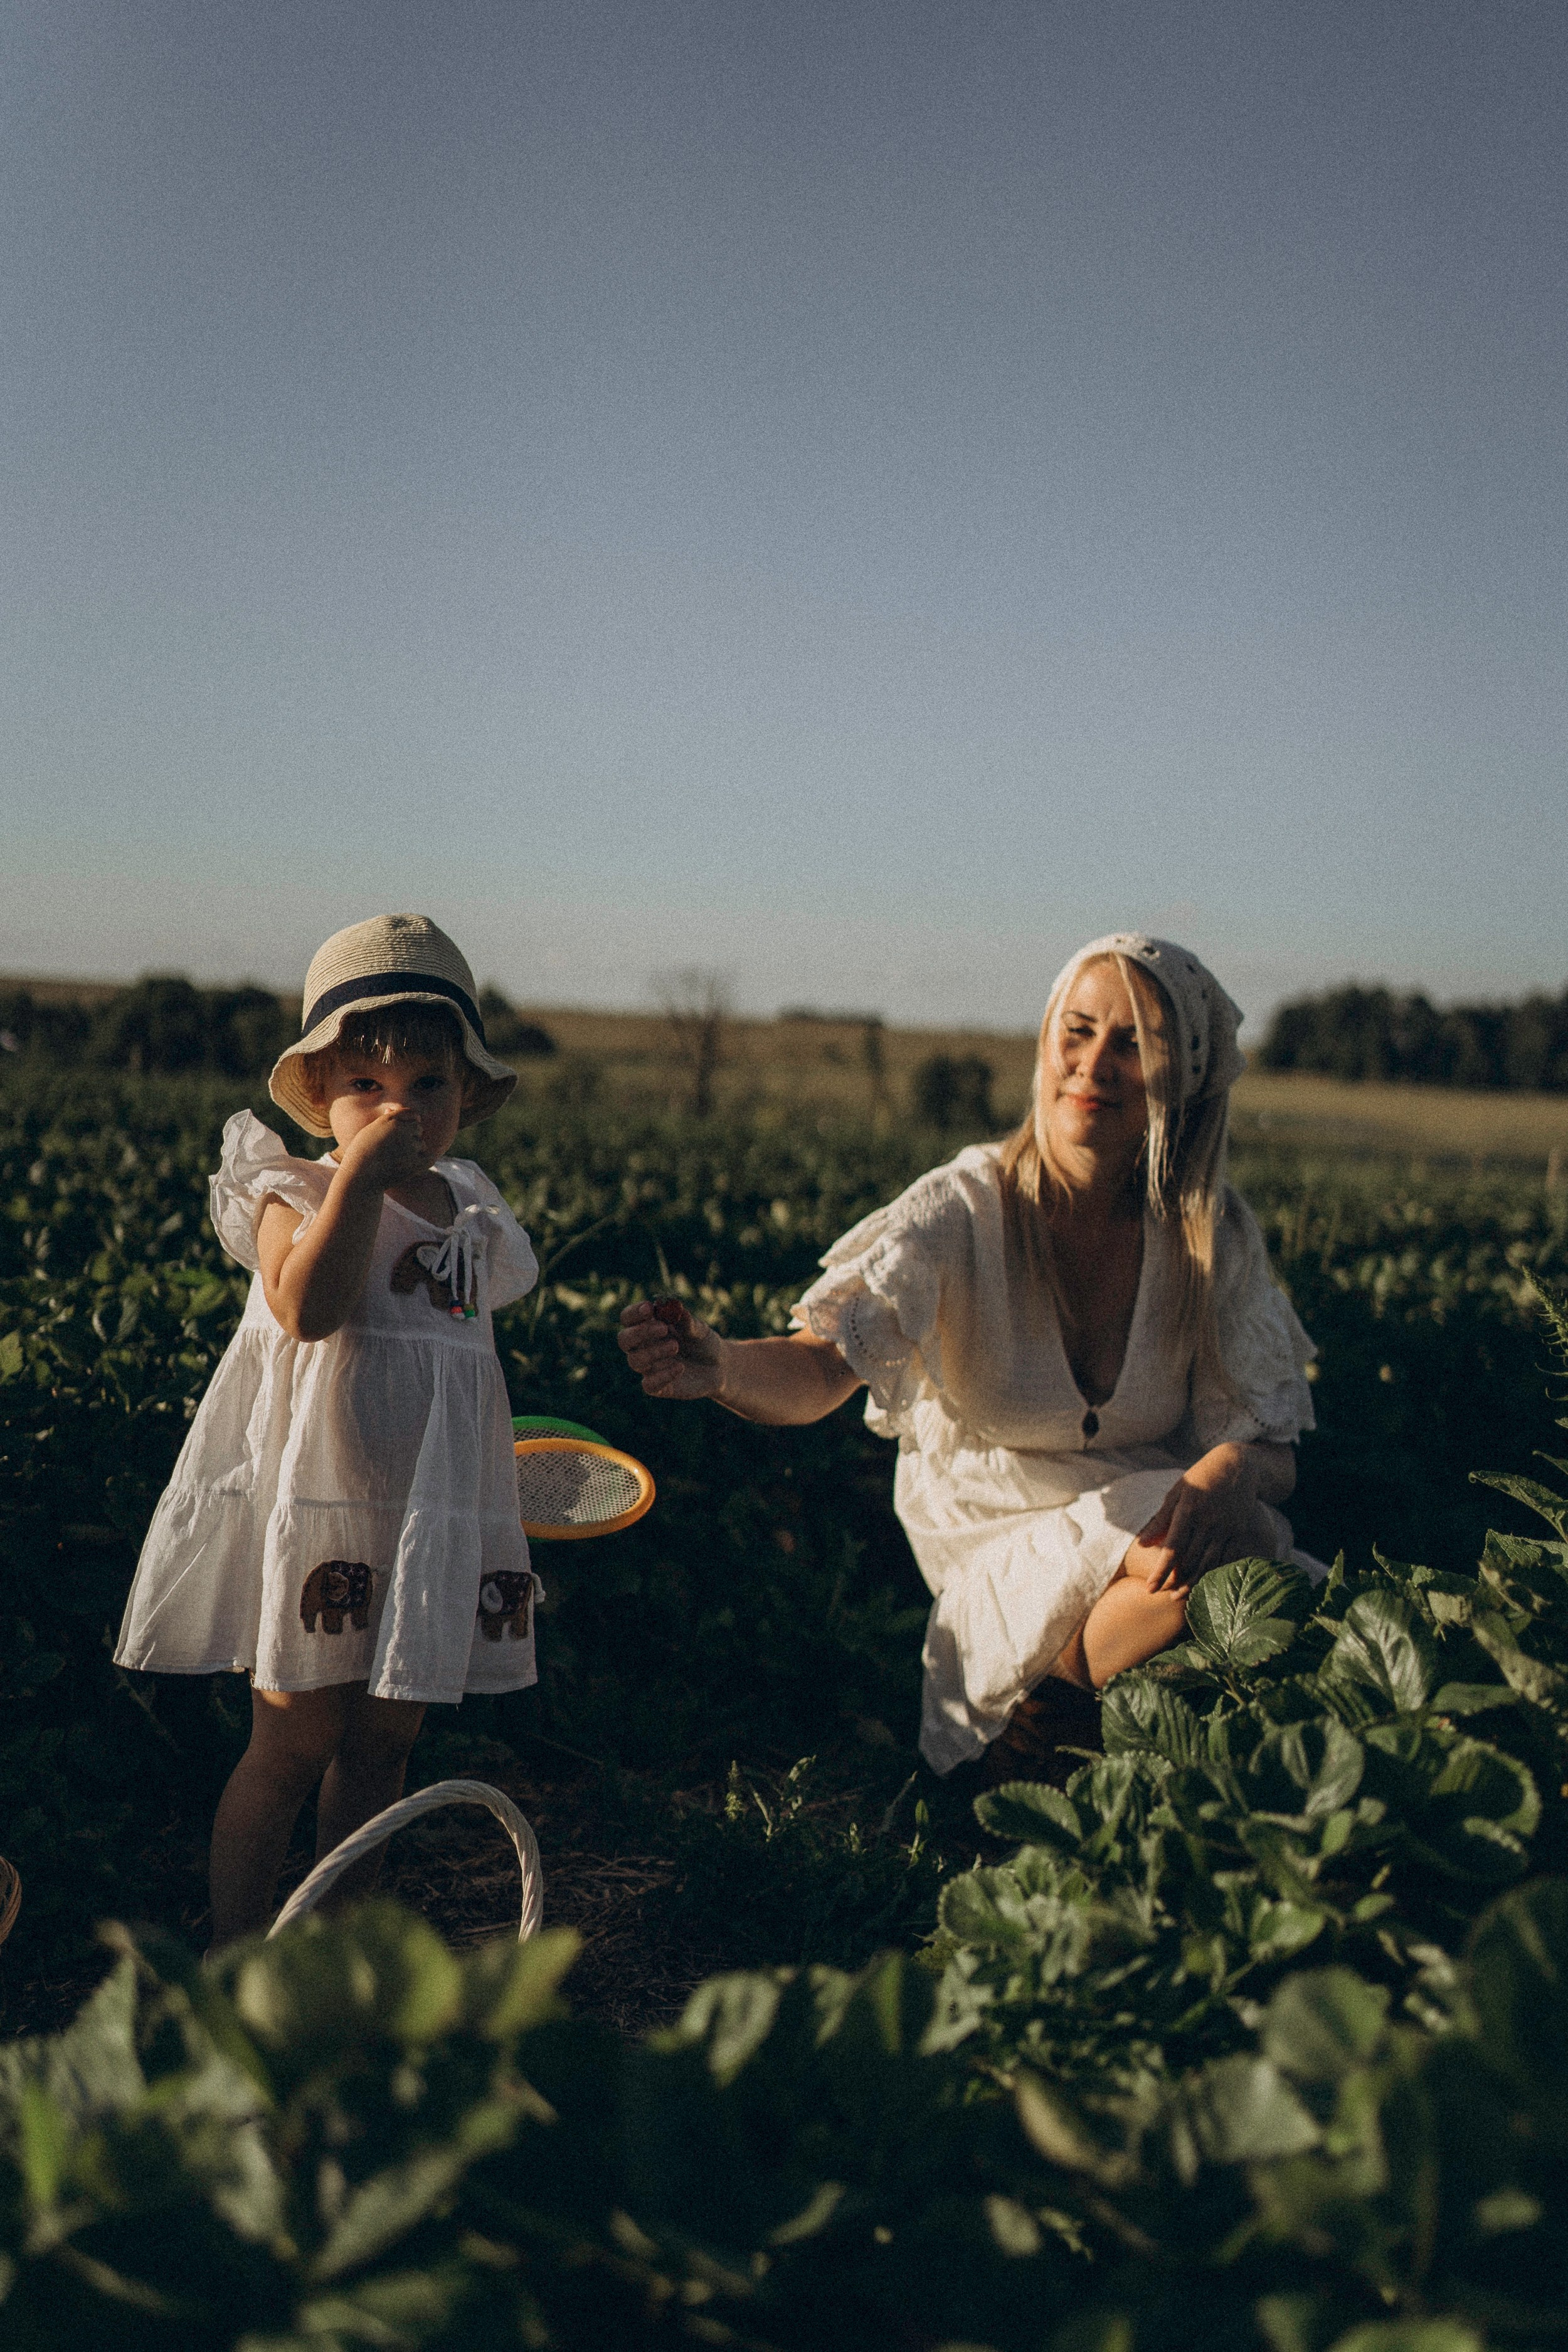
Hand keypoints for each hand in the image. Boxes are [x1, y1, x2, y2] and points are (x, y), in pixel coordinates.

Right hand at [337, 1105, 427, 1188]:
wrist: (359, 1176)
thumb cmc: (361, 1153)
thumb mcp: (369, 1131)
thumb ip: (383, 1120)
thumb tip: (391, 1109)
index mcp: (390, 1119)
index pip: (411, 1113)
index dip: (411, 1121)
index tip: (407, 1129)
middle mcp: (401, 1129)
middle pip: (418, 1127)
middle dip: (412, 1135)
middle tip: (399, 1148)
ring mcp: (410, 1145)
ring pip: (421, 1143)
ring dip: (414, 1150)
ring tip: (397, 1159)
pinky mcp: (415, 1161)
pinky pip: (426, 1157)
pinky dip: (418, 1162)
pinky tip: (406, 1166)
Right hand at [617, 1297, 724, 1400]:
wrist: (719, 1367)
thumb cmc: (703, 1342)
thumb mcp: (699, 1329)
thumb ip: (686, 1320)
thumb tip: (671, 1305)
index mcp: (648, 1327)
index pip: (628, 1318)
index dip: (634, 1313)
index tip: (650, 1308)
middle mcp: (644, 1347)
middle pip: (624, 1340)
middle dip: (640, 1332)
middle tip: (663, 1329)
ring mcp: (650, 1367)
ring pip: (635, 1361)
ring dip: (653, 1352)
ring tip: (676, 1346)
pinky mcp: (659, 1387)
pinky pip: (649, 1385)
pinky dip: (662, 1376)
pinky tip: (680, 1368)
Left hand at [1130, 1445, 1265, 1589]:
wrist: (1237, 1465)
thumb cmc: (1200, 1478)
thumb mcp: (1177, 1493)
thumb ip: (1160, 1520)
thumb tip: (1141, 1545)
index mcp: (1188, 1509)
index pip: (1172, 1548)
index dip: (1161, 1571)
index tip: (1150, 1588)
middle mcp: (1208, 1520)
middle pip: (1190, 1560)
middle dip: (1175, 1581)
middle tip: (1161, 1594)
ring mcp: (1226, 1526)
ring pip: (1209, 1563)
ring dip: (1193, 1582)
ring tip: (1178, 1595)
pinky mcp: (1240, 1530)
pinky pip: (1227, 1559)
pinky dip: (1214, 1574)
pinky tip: (1204, 1584)